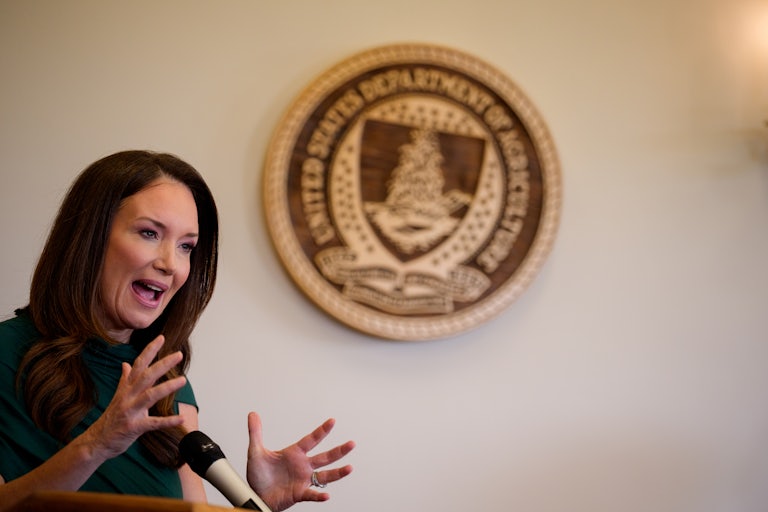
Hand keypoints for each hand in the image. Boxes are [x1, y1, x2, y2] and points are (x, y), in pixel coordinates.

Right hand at [80, 335, 185, 459]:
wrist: (97, 441)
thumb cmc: (111, 418)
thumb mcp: (118, 396)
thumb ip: (125, 379)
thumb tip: (126, 363)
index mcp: (126, 388)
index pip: (138, 364)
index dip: (149, 350)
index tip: (161, 338)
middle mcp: (128, 397)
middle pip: (146, 376)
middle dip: (162, 364)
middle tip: (179, 355)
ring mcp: (130, 411)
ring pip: (150, 396)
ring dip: (167, 387)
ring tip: (183, 380)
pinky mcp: (133, 427)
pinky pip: (153, 423)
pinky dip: (168, 421)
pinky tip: (181, 418)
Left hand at [245, 412, 354, 510]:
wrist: (256, 495)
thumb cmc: (259, 476)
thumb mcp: (256, 452)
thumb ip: (256, 432)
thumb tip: (252, 414)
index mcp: (295, 454)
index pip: (311, 440)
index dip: (322, 431)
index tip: (332, 421)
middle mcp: (303, 466)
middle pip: (325, 457)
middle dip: (339, 450)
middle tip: (352, 443)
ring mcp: (303, 480)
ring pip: (325, 475)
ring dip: (338, 472)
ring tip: (350, 468)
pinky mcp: (299, 493)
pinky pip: (311, 494)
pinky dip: (319, 495)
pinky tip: (326, 495)